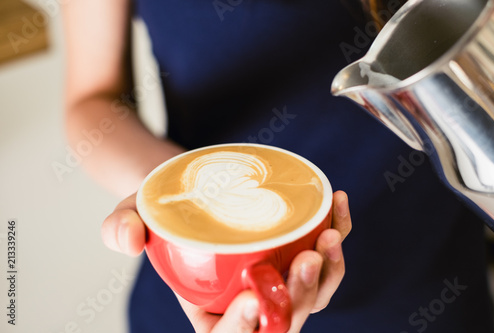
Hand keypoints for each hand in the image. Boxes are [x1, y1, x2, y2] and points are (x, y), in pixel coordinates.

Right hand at [102, 190, 351, 331]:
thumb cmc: (163, 212)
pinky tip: (337, 205)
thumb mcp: (133, 215)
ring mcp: (278, 281)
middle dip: (299, 298)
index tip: (250, 299)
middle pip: (282, 320)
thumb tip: (128, 238)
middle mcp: (250, 302)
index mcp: (210, 311)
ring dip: (328, 272)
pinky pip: (325, 256)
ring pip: (313, 295)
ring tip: (329, 235)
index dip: (242, 329)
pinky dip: (338, 234)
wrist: (192, 191)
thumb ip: (121, 227)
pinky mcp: (296, 255)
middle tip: (306, 258)